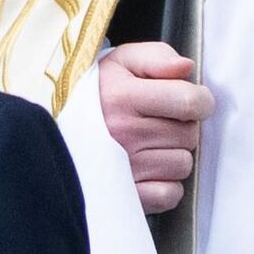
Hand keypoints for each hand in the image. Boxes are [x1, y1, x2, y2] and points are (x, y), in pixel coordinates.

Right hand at [97, 42, 211, 213]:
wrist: (53, 133)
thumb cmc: (93, 95)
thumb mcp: (120, 62)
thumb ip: (157, 57)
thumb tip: (186, 68)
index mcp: (123, 97)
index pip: (190, 102)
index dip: (201, 101)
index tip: (192, 102)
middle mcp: (124, 134)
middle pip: (190, 135)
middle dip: (183, 127)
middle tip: (160, 122)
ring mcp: (125, 168)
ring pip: (183, 164)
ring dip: (174, 155)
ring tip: (150, 145)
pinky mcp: (126, 196)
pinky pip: (169, 194)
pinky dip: (165, 185)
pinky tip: (149, 170)